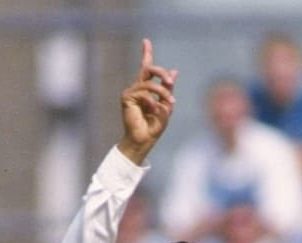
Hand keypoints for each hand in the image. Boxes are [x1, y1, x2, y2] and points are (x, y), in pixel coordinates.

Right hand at [118, 38, 177, 165]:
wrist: (144, 141)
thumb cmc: (154, 127)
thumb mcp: (166, 106)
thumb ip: (168, 89)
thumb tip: (174, 71)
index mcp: (146, 89)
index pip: (146, 68)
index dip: (146, 53)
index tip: (146, 41)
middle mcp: (137, 88)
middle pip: (148, 69)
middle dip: (161, 73)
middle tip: (170, 81)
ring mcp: (131, 93)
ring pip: (149, 84)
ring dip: (162, 93)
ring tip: (169, 102)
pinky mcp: (126, 98)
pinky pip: (143, 93)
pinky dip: (152, 101)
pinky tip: (155, 109)